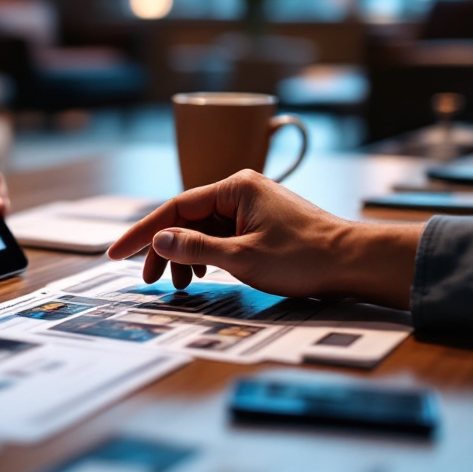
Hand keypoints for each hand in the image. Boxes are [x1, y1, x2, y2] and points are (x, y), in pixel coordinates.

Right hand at [106, 170, 421, 309]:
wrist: (355, 262)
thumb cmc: (305, 257)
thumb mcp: (242, 258)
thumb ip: (196, 248)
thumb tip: (159, 241)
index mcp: (235, 187)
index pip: (174, 207)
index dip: (142, 232)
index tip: (116, 253)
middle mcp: (241, 190)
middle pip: (187, 217)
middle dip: (164, 249)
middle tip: (148, 279)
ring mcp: (252, 205)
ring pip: (204, 229)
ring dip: (186, 255)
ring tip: (181, 284)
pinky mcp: (262, 222)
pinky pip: (222, 235)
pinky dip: (208, 255)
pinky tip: (204, 274)